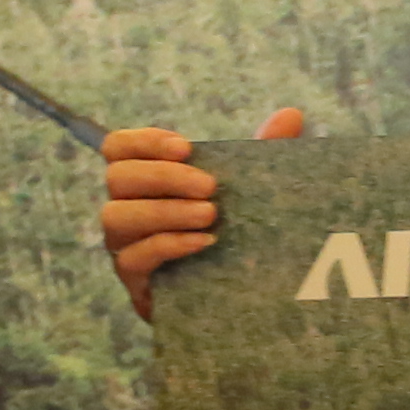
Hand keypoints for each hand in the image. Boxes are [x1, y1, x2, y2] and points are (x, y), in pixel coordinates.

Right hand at [101, 107, 305, 320]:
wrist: (230, 296)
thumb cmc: (231, 231)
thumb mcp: (246, 189)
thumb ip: (263, 152)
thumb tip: (292, 114)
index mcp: (141, 180)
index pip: (117, 147)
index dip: (144, 141)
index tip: (188, 147)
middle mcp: (124, 208)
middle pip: (117, 177)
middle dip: (163, 176)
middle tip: (211, 186)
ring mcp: (123, 246)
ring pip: (117, 217)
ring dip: (165, 211)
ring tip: (210, 215)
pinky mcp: (133, 281)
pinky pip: (134, 258)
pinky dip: (170, 244)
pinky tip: (206, 242)